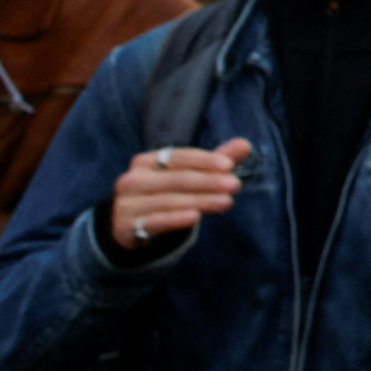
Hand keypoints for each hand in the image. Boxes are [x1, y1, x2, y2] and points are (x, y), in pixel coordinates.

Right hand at [107, 136, 250, 254]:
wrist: (131, 226)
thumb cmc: (166, 194)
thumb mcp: (190, 175)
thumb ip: (217, 160)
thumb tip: (245, 144)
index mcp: (146, 161)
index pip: (178, 157)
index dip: (204, 160)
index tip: (229, 165)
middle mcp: (132, 180)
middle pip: (176, 179)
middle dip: (208, 182)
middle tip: (235, 185)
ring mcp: (126, 204)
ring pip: (169, 201)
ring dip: (200, 201)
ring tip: (226, 202)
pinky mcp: (126, 226)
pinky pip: (155, 221)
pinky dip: (175, 219)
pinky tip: (195, 217)